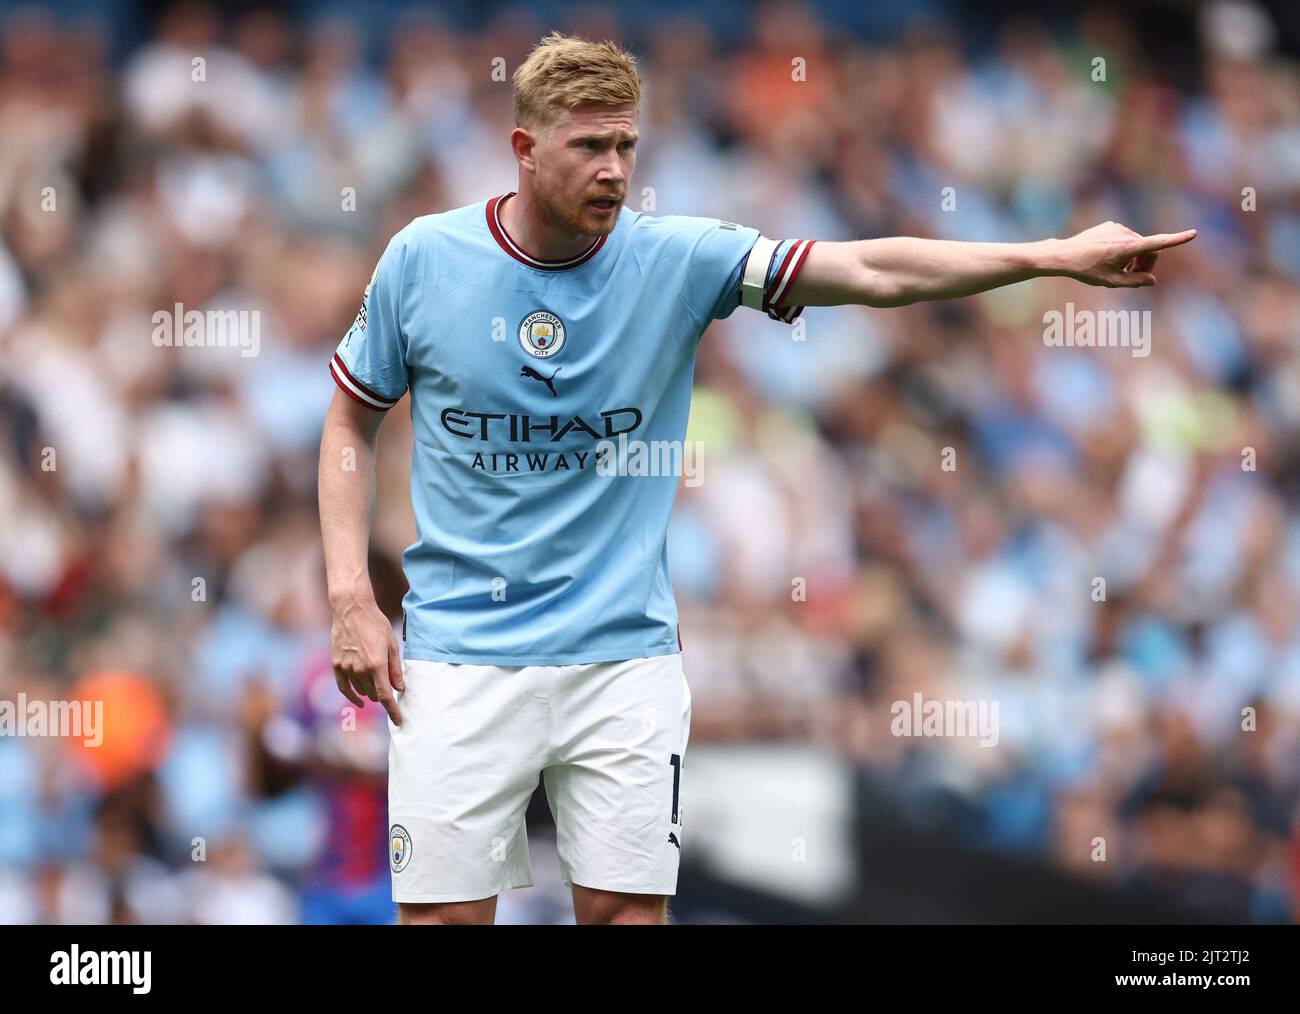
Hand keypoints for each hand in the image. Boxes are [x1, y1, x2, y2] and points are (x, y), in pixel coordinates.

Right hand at [329, 593, 403, 725]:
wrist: (352, 609)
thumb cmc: (376, 624)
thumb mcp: (392, 644)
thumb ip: (395, 669)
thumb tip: (399, 689)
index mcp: (376, 665)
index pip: (385, 696)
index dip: (393, 711)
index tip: (399, 721)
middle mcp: (360, 669)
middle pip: (374, 694)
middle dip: (384, 694)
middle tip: (390, 685)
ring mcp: (346, 668)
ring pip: (361, 691)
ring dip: (371, 691)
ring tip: (376, 677)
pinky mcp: (336, 665)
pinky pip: (344, 688)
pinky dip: (352, 696)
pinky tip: (360, 700)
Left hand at [1055, 221, 1196, 287]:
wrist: (1065, 255)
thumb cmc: (1087, 270)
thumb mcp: (1111, 282)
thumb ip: (1134, 282)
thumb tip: (1151, 280)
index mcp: (1128, 247)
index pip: (1158, 243)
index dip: (1177, 240)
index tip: (1193, 233)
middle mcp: (1126, 234)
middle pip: (1149, 248)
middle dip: (1146, 263)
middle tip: (1133, 277)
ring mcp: (1118, 228)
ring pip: (1137, 244)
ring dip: (1134, 257)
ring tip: (1119, 270)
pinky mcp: (1111, 225)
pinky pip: (1125, 238)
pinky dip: (1124, 249)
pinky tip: (1108, 258)